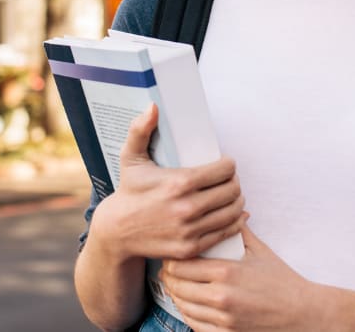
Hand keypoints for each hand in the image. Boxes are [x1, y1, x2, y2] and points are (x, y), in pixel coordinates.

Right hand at [91, 104, 244, 261]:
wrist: (117, 232)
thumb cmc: (129, 190)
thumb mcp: (131, 158)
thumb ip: (140, 130)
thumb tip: (153, 107)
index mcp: (178, 182)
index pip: (224, 170)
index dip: (229, 165)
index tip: (225, 164)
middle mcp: (187, 208)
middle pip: (232, 190)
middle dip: (234, 182)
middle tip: (229, 179)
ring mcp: (190, 230)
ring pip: (233, 211)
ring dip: (237, 201)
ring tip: (231, 195)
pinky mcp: (191, 247)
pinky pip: (226, 232)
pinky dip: (235, 222)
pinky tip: (234, 214)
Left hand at [159, 223, 316, 331]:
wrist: (302, 313)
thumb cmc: (283, 282)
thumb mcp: (260, 251)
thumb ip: (239, 230)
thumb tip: (229, 211)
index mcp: (227, 272)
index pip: (180, 264)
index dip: (172, 258)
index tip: (173, 253)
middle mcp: (220, 297)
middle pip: (175, 285)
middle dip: (169, 275)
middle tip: (169, 268)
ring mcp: (222, 319)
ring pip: (181, 305)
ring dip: (175, 294)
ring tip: (176, 285)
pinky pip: (194, 324)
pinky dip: (187, 313)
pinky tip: (189, 304)